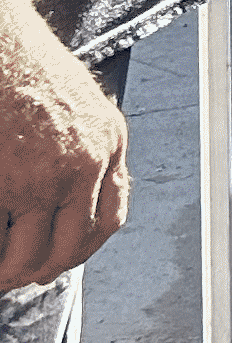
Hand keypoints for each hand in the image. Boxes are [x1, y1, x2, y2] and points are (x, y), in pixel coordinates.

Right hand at [0, 15, 130, 291]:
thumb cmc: (28, 65)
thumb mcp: (81, 101)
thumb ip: (88, 145)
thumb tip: (78, 189)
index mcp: (109, 143)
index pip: (110, 217)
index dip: (83, 247)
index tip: (61, 259)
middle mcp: (85, 165)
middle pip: (73, 245)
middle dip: (45, 269)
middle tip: (20, 277)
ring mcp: (43, 177)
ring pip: (31, 252)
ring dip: (11, 272)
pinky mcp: (6, 184)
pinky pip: (0, 235)